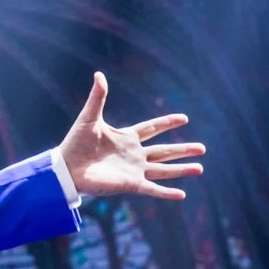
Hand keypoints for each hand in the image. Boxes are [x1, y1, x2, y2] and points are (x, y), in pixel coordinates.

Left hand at [56, 71, 204, 199]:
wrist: (66, 168)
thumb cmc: (75, 143)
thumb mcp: (89, 117)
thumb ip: (97, 97)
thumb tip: (99, 74)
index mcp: (126, 137)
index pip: (152, 128)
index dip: (168, 123)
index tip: (185, 118)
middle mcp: (134, 154)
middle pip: (164, 151)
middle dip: (183, 150)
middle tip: (203, 148)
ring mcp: (134, 170)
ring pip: (163, 170)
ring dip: (181, 169)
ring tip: (200, 167)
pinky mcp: (130, 184)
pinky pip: (152, 189)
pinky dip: (166, 192)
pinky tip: (182, 194)